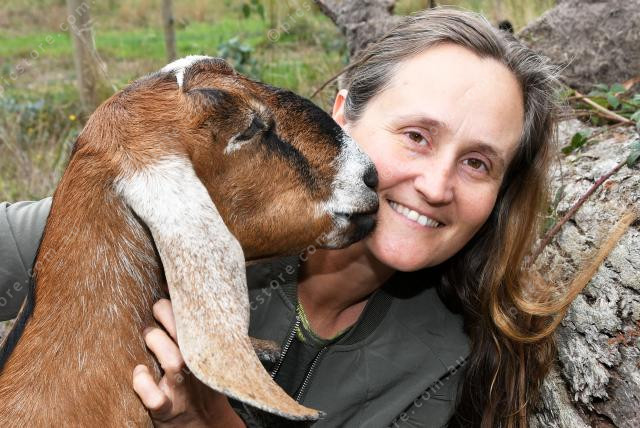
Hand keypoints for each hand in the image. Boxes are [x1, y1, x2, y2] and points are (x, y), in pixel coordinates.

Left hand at [133, 299, 244, 427]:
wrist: (207, 424)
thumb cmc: (197, 382)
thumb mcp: (202, 352)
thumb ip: (187, 326)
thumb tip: (166, 287)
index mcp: (205, 348)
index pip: (196, 317)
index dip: (179, 300)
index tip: (167, 288)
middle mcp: (196, 366)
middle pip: (184, 334)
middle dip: (166, 314)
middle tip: (156, 311)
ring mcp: (182, 388)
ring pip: (173, 361)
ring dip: (156, 343)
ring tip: (148, 334)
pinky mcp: (167, 409)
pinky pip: (154, 397)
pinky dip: (143, 383)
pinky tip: (140, 373)